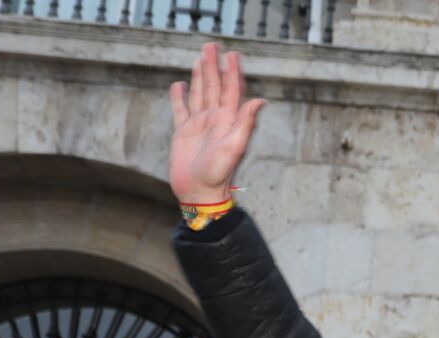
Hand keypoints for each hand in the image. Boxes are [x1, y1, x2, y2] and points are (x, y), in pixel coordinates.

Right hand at [168, 43, 265, 203]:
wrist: (199, 192)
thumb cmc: (218, 174)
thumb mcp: (234, 147)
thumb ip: (246, 123)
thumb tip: (260, 101)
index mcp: (228, 121)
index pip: (231, 90)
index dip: (232, 72)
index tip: (233, 54)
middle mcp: (215, 119)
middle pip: (214, 86)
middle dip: (214, 66)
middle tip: (213, 45)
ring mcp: (199, 124)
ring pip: (199, 93)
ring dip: (200, 75)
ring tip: (201, 58)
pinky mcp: (183, 132)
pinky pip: (180, 109)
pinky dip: (178, 96)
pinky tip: (179, 85)